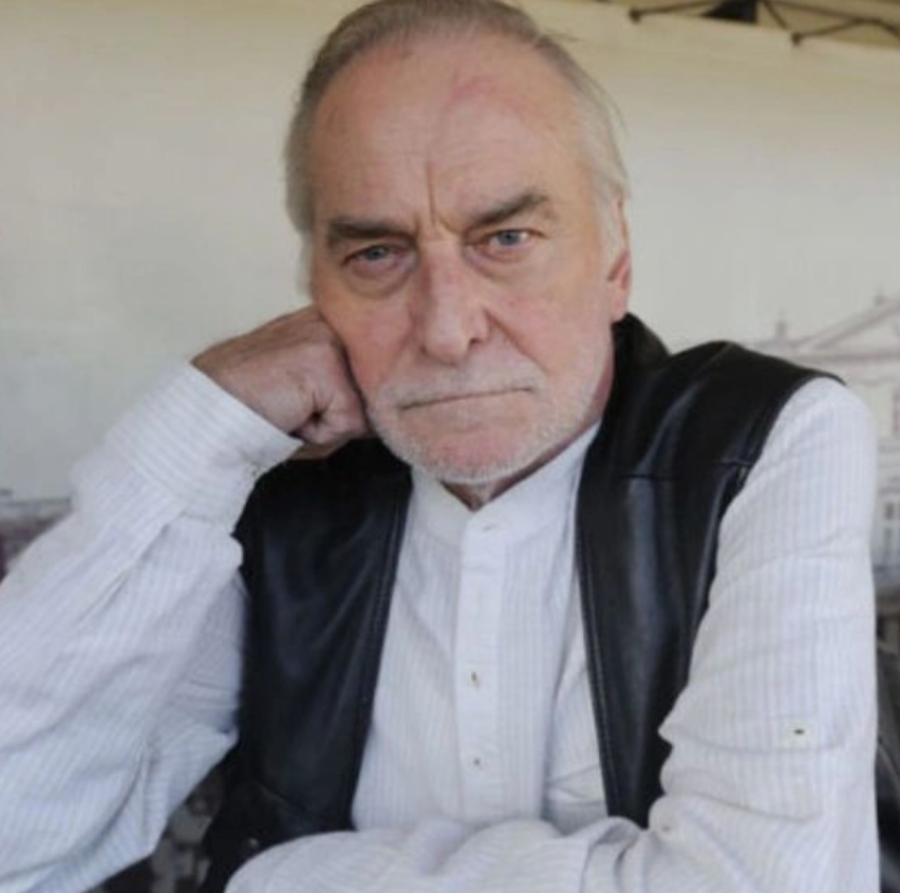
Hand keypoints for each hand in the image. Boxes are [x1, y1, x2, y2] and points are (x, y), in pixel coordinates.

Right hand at [192, 307, 367, 447]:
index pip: (373, 370)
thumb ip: (347, 391)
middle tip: (294, 410)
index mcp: (325, 321)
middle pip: (374, 390)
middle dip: (342, 415)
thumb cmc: (250, 408)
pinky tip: (287, 417)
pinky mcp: (325, 365)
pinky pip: (347, 423)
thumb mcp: (307, 391)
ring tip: (289, 413)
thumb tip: (389, 410)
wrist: (204, 412)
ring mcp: (328, 338)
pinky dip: (318, 435)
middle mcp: (330, 321)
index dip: (353, 400)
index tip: (310, 406)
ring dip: (330, 426)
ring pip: (363, 410)